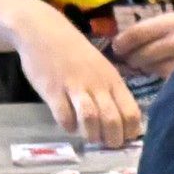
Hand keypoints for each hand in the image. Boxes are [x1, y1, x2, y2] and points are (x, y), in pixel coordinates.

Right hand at [15, 9, 144, 147]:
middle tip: (106, 143)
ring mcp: (73, 87)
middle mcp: (96, 84)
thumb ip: (111, 92)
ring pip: (90, 119)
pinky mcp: (52, 90)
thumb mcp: (102, 68)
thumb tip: (123, 122)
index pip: (131, 113)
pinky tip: (69, 124)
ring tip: (89, 136)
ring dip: (91, 135)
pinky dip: (68, 126)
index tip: (123, 137)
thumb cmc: (75, 53)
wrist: (41, 31)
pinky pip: (64, 116)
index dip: (130, 131)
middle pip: (112, 120)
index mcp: (112, 80)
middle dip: (112, 139)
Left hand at [109, 11, 173, 78]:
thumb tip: (135, 40)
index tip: (117, 47)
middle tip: (132, 60)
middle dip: (134, 58)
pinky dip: (164, 79)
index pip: (136, 33)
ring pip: (152, 69)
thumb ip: (163, 29)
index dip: (123, 42)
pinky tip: (171, 76)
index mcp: (173, 22)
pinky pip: (168, 81)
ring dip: (148, 69)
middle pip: (140, 53)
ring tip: (152, 67)